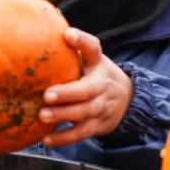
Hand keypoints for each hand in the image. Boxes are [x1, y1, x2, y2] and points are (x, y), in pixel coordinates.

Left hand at [38, 28, 133, 146]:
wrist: (127, 98)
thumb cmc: (97, 74)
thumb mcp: (91, 59)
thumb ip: (73, 50)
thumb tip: (45, 29)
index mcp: (98, 63)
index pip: (93, 48)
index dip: (81, 41)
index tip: (68, 35)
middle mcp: (103, 84)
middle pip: (87, 90)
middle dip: (67, 93)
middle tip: (47, 95)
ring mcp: (102, 106)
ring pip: (85, 113)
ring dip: (63, 115)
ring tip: (42, 115)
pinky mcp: (99, 125)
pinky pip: (82, 133)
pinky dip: (64, 138)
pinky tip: (47, 139)